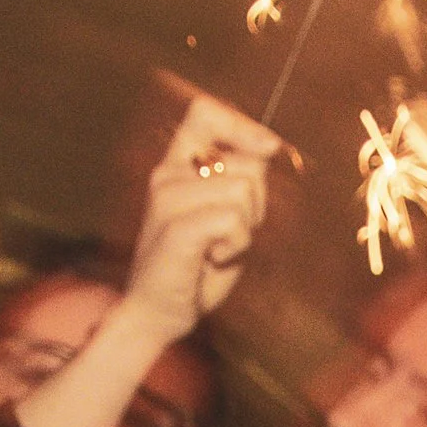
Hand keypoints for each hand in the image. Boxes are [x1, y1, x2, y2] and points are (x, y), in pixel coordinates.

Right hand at [125, 95, 281, 337]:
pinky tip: (213, 257)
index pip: (205, 112)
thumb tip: (269, 145)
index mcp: (175, 165)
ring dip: (246, 227)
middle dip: (257, 201)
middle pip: (245, 162)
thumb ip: (241, 175)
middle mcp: (167, 175)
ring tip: (219, 246)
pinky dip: (236, 243)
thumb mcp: (226, 212)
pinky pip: (232, 218)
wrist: (158, 314)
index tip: (267, 147)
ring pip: (242, 190)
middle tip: (230, 233)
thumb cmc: (196, 266)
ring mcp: (167, 200)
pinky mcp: (175, 228)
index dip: (243, 124)